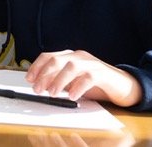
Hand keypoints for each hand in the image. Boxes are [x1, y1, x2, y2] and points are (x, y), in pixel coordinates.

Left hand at [25, 49, 142, 106]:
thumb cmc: (96, 84)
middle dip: (44, 74)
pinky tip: (72, 96)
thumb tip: (41, 86)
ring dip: (59, 80)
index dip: (37, 67)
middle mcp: (79, 56)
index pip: (48, 56)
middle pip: (57, 60)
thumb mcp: (73, 82)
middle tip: (38, 89)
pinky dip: (78, 87)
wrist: (122, 85)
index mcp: (70, 56)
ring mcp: (91, 63)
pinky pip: (88, 77)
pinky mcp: (102, 73)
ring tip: (52, 93)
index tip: (29, 79)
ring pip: (71, 66)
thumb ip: (59, 81)